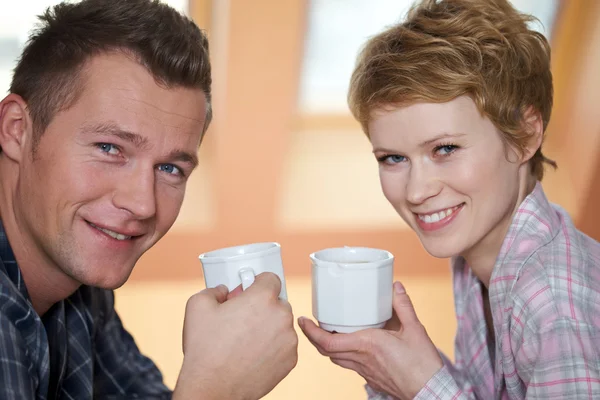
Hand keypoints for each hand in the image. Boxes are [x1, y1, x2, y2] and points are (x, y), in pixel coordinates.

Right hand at [174, 273, 297, 399]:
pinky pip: (284, 346)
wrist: (212, 388)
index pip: (271, 279)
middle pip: (278, 302)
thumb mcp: (197, 306)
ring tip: (244, 341)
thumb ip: (214, 290)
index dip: (257, 284)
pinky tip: (252, 355)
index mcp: (262, 298)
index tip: (248, 293)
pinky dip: (272, 348)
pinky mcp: (290, 360)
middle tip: (242, 319)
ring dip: (269, 328)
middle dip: (263, 307)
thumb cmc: (205, 348)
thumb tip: (223, 291)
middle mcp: (281, 316)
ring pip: (282, 325)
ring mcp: (289, 340)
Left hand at [299, 281, 442, 399]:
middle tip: (308, 324)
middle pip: (326, 350)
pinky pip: (348, 364)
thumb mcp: (415, 329)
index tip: (303, 320)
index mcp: (367, 344)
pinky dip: (341, 354)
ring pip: (336, 358)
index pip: (328, 341)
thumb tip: (395, 287)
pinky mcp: (371, 377)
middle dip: (313, 337)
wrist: (430, 391)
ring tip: (325, 332)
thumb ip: (403, 306)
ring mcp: (364, 370)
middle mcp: (361, 358)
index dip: (310, 332)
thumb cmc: (423, 364)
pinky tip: (348, 345)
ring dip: (326, 346)